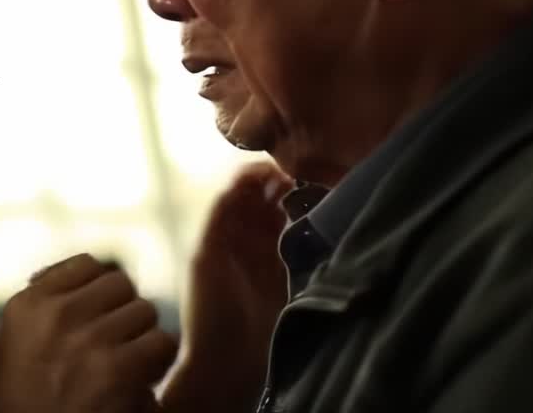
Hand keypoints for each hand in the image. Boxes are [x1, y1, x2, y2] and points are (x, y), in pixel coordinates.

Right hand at [0, 254, 177, 412]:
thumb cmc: (20, 405)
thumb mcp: (4, 351)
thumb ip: (33, 308)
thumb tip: (51, 276)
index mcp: (26, 306)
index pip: (87, 265)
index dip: (100, 290)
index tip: (98, 315)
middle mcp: (56, 315)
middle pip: (121, 283)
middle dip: (124, 311)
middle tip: (117, 342)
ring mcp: (88, 340)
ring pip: (145, 310)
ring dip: (143, 337)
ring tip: (129, 365)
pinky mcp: (118, 370)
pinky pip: (161, 342)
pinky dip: (158, 364)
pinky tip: (141, 382)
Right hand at [163, 161, 292, 412]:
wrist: (228, 364)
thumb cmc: (261, 337)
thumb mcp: (290, 288)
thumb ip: (300, 259)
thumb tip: (329, 228)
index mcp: (260, 255)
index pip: (273, 212)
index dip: (290, 193)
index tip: (312, 179)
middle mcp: (239, 246)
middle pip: (255, 201)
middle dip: (275, 181)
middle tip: (297, 168)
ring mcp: (219, 246)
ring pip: (235, 199)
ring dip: (254, 180)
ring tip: (277, 169)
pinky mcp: (204, 250)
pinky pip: (217, 211)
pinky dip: (234, 190)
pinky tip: (254, 178)